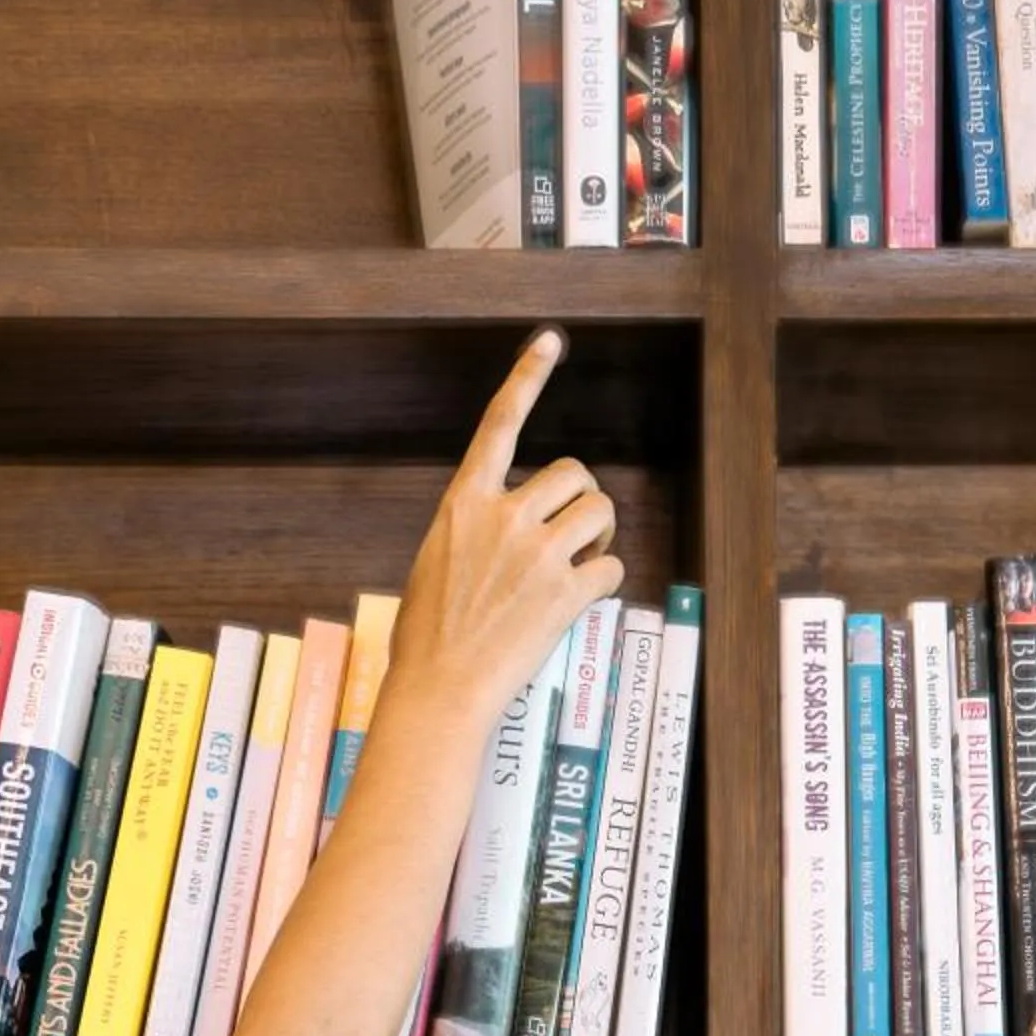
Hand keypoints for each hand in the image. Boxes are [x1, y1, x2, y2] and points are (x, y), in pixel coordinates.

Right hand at [384, 331, 624, 738]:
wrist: (437, 692)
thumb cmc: (426, 640)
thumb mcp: (435, 566)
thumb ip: (474, 534)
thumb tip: (506, 533)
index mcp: (463, 505)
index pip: (499, 424)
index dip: (527, 378)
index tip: (549, 342)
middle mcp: (503, 518)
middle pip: (573, 473)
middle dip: (581, 500)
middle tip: (572, 535)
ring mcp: (536, 554)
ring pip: (599, 511)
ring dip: (599, 535)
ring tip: (579, 563)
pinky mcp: (565, 592)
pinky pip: (610, 567)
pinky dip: (605, 582)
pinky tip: (582, 600)